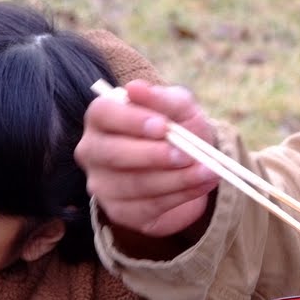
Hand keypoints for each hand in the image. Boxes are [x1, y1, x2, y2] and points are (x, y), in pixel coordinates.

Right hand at [74, 80, 221, 239]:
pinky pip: (148, 208)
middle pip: (112, 153)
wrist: (190, 160)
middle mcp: (93, 151)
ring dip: (175, 179)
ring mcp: (103, 185)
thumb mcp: (178, 105)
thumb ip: (161, 97)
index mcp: (101, 117)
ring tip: (207, 171)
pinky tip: (202, 184)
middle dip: (153, 155)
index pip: (102, 113)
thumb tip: (135, 88)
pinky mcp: (121, 212)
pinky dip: (180, 196)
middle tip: (186, 154)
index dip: (130, 120)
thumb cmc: (177, 125)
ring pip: (134, 184)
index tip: (162, 126)